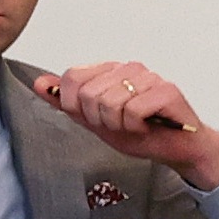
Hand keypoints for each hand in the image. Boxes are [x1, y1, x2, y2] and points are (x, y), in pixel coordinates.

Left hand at [35, 60, 218, 190]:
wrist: (177, 149)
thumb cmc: (143, 133)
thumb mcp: (95, 121)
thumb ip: (67, 102)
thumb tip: (41, 84)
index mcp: (111, 72)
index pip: (73, 77)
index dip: (77, 105)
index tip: (97, 117)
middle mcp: (130, 69)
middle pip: (88, 93)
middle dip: (99, 118)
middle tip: (120, 124)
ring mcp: (149, 78)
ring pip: (109, 103)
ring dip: (119, 124)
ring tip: (135, 125)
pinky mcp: (166, 90)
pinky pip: (132, 111)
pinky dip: (136, 126)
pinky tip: (148, 126)